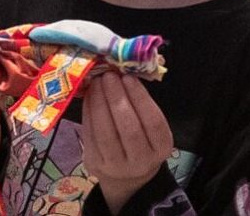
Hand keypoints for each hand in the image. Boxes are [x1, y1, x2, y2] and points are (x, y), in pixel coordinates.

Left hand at [81, 75, 175, 211]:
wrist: (126, 176)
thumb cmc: (142, 141)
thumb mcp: (152, 129)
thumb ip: (143, 107)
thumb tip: (125, 74)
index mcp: (161, 148)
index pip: (153, 121)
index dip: (140, 98)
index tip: (129, 77)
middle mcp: (140, 161)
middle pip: (128, 128)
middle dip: (117, 98)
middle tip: (110, 76)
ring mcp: (115, 165)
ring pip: (105, 132)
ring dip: (99, 103)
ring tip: (98, 82)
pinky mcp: (94, 163)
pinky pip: (90, 135)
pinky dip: (88, 112)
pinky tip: (90, 96)